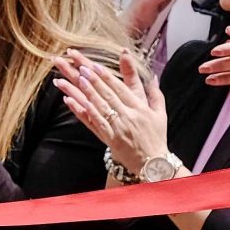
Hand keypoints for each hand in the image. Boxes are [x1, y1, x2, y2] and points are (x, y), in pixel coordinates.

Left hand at [56, 50, 167, 168]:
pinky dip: (80, 111)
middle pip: (106, 94)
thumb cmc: (156, 136)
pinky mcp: (108, 138)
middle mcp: (127, 116)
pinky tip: (69, 101)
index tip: (94, 65)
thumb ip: (155, 93)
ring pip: (97, 107)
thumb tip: (153, 75)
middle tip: (79, 66)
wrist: (152, 163)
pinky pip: (92, 123)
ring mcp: (116, 128)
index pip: (120, 89)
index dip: (106, 76)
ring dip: (84, 92)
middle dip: (92, 79)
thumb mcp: (160, 114)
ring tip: (72, 79)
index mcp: (139, 108)